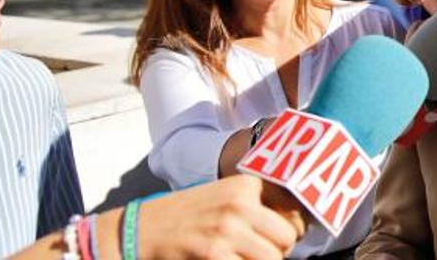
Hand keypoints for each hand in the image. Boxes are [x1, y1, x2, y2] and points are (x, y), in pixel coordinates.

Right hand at [13, 176, 300, 259]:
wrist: (140, 229)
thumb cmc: (187, 216)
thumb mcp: (224, 197)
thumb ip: (258, 205)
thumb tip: (297, 226)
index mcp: (246, 184)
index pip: (294, 208)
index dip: (294, 228)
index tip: (285, 236)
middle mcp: (240, 204)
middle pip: (288, 236)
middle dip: (281, 250)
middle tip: (264, 252)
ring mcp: (227, 230)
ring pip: (273, 257)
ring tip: (246, 257)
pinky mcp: (213, 254)